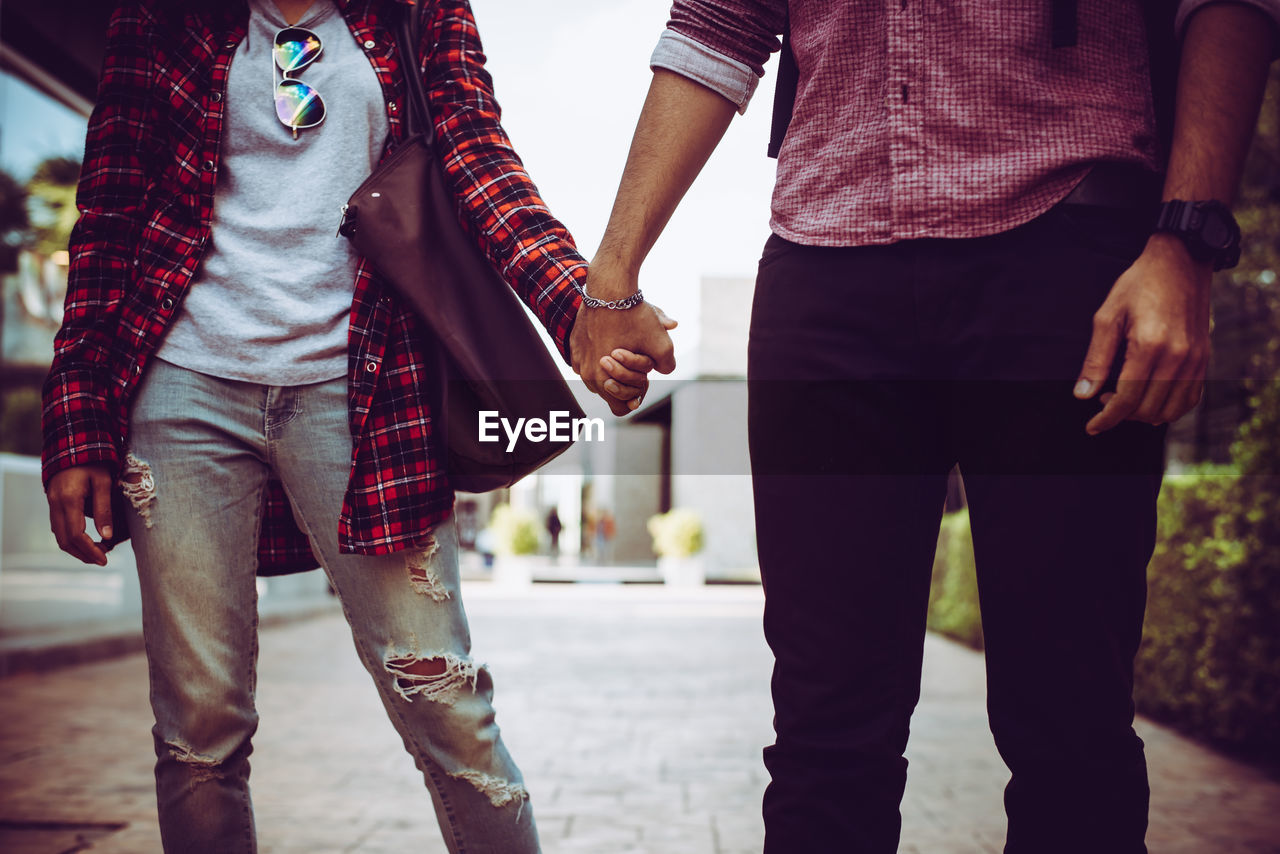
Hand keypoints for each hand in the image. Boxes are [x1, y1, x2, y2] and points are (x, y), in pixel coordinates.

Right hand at [47, 464, 113, 565]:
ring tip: (97, 553)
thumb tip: (107, 537)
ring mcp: (52, 505)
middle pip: (65, 541)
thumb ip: (104, 509)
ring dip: (76, 549)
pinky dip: (71, 539)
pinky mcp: (54, 504)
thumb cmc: (93, 463)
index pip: (77, 535)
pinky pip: (59, 528)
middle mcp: (56, 505)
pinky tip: (87, 541)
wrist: (73, 446)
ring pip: (60, 537)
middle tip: (102, 560)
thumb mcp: (104, 483)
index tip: (105, 559)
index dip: (90, 550)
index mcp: (69, 500)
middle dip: (83, 554)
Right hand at [570, 282, 676, 415]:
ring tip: (624, 348)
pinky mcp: (574, 344)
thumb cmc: (634, 316)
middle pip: (610, 391)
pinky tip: (612, 338)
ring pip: (598, 375)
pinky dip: (599, 354)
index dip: (637, 395)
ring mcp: (577, 359)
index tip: (644, 378)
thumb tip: (664, 369)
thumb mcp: (661, 344)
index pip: (621, 407)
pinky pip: (587, 359)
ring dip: (612, 369)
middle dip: (625, 381)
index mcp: (603, 380)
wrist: (609, 287)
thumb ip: (667, 364)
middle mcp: (586, 373)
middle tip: (636, 359)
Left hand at [1074, 233, 1211, 434]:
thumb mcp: (1107, 316)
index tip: (1092, 427)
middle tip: (1103, 399)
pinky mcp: (1204, 358)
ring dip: (1144, 414)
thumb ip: (1095, 360)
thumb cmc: (1138, 285)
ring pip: (1171, 410)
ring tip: (1125, 398)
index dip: (1107, 418)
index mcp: (1150, 346)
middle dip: (1121, 414)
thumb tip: (1082, 395)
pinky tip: (1150, 399)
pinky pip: (1190, 398)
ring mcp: (1196, 359)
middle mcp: (1178, 357)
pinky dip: (1170, 408)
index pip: (1128, 399)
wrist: (1181, 262)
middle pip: (1148, 409)